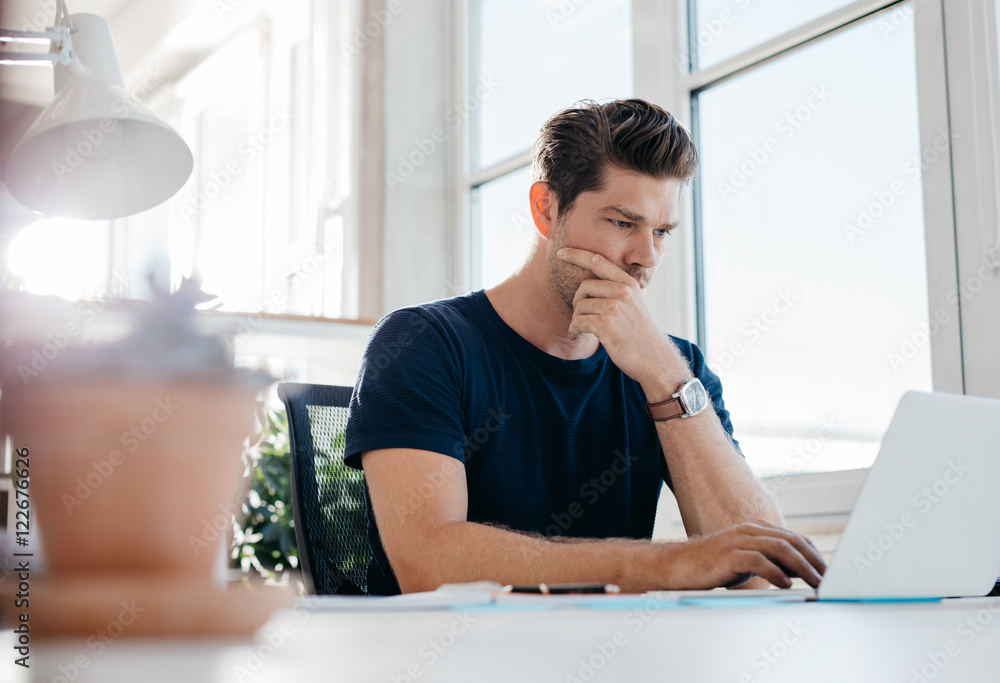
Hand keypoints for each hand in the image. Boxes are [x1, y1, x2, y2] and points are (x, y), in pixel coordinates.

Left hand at [557, 247, 684, 385]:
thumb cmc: (640, 334)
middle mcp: (622, 291)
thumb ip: (617, 291)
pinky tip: (578, 336)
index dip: (577, 255)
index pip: (598, 261)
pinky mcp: (605, 325)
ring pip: (580, 306)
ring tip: (583, 330)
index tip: (562, 252)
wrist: (654, 359)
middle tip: (582, 317)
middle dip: (578, 302)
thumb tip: (590, 284)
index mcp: (629, 284)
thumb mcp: (635, 304)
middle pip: (584, 286)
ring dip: (576, 320)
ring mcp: (614, 307)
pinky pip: (577, 322)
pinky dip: (574, 330)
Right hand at [662, 520, 826, 589]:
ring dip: (801, 567)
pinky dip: (775, 572)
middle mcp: (749, 530)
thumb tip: (801, 570)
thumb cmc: (714, 565)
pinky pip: (758, 560)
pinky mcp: (728, 555)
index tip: (828, 571)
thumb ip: (771, 560)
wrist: (679, 566)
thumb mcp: (746, 560)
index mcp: (756, 529)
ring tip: (814, 582)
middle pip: (791, 541)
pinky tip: (785, 584)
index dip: (814, 554)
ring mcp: (738, 541)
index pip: (794, 538)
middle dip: (813, 560)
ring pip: (779, 548)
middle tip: (827, 579)